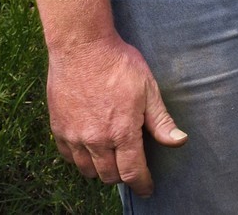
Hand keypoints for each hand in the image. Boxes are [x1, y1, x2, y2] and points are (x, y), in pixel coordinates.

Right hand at [45, 35, 185, 196]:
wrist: (82, 47)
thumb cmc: (119, 64)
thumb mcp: (148, 89)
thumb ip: (161, 120)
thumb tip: (179, 141)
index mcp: (122, 132)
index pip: (132, 172)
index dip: (142, 184)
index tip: (147, 189)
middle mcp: (96, 140)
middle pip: (109, 175)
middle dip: (123, 176)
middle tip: (130, 167)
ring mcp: (74, 135)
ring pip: (87, 170)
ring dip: (101, 170)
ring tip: (111, 160)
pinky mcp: (58, 128)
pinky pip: (68, 156)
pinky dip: (80, 159)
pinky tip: (89, 149)